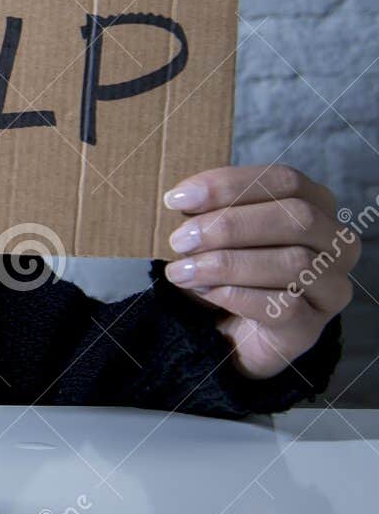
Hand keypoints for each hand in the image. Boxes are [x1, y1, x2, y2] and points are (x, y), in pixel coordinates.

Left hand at [162, 164, 359, 378]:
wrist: (229, 332)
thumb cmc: (227, 269)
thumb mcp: (216, 232)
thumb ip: (210, 211)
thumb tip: (183, 199)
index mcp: (315, 205)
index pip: (284, 181)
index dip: (230, 186)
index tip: (178, 199)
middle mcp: (335, 243)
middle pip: (296, 217)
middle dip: (229, 226)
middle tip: (180, 239)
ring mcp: (331, 287)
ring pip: (294, 263)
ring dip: (227, 264)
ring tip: (182, 271)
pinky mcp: (312, 326)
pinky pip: (284, 306)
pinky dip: (236, 295)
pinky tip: (203, 292)